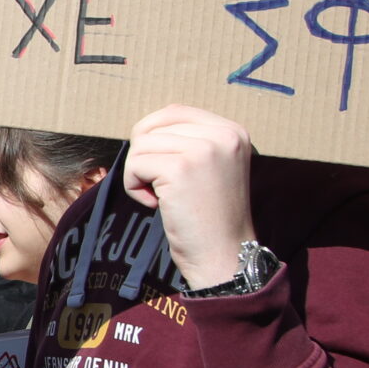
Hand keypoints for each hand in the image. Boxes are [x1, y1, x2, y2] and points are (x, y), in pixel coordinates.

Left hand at [123, 106, 257, 290]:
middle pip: (154, 126)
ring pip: (141, 144)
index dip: (153, 137)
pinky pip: (135, 165)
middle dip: (145, 156)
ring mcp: (203, 149)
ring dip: (139, 173)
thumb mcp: (211, 168)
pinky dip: (135, 187)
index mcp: (233, 131)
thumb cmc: (210, 218)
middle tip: (160, 185)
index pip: (174, 112)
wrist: (224, 256)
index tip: (163, 170)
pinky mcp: (181, 168)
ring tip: (161, 197)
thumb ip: (189, 142)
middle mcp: (223, 134)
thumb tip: (142, 130)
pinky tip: (157, 205)